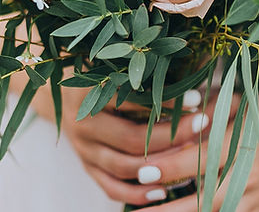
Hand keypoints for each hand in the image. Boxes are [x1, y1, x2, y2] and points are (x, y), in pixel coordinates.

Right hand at [32, 86, 216, 206]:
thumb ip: (144, 71)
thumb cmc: (96, 71)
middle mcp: (82, 123)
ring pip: (123, 167)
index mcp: (88, 92)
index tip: (197, 99)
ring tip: (191, 160)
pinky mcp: (86, 166)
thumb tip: (191, 71)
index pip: (133, 100)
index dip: (167, 101)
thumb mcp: (113, 65)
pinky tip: (162, 192)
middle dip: (172, 136)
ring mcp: (82, 148)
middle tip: (202, 126)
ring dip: (159, 167)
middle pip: (132, 139)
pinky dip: (136, 195)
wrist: (56, 91)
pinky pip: (110, 187)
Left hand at [137, 94, 258, 211]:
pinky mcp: (258, 206)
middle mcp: (249, 174)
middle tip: (135, 211)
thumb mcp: (239, 101)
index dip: (171, 166)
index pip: (200, 158)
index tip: (143, 170)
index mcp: (243, 143)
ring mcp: (255, 195)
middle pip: (203, 198)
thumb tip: (172, 118)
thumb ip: (207, 111)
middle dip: (168, 207)